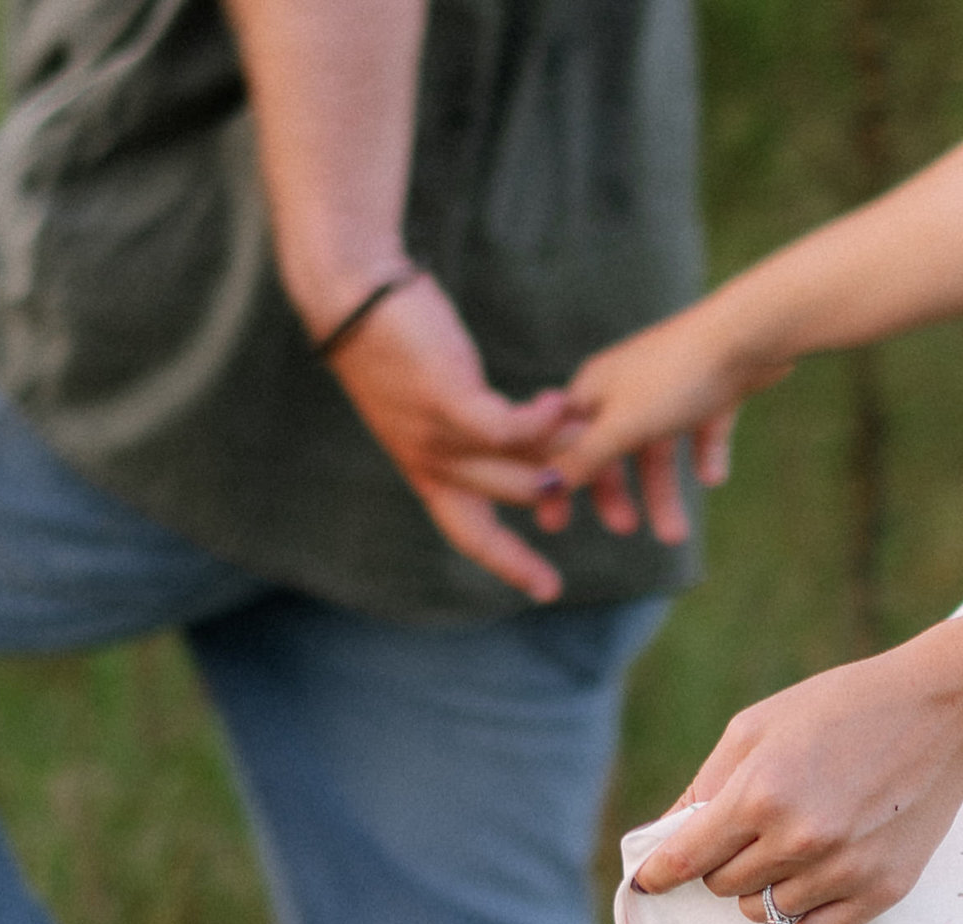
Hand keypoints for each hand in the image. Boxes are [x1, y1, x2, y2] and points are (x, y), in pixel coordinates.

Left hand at [329, 273, 575, 601]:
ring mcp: (434, 435)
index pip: (473, 535)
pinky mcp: (444, 399)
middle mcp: (429, 463)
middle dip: (561, 502)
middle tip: (612, 503)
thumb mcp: (439, 401)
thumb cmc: (397, 341)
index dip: (512, 564)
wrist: (350, 294)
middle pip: (505, 506)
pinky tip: (560, 404)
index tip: (549, 591)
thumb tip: (525, 448)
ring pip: (511, 471)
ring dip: (561, 458)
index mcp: (427, 470)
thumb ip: (480, 430)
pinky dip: (539, 422)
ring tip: (594, 437)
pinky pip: (505, 428)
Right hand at [541, 303, 787, 544]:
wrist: (748, 336)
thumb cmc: (677, 375)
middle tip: (626, 529)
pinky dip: (704, 457)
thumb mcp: (622, 426)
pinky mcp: (711, 390)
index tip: (554, 524)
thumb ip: (583, 457)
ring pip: (657, 450)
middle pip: (612, 451)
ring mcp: (670, 388)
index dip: (559, 481)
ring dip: (663, 494)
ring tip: (677, 536)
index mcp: (595, 389)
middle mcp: (627, 387)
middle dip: (617, 494)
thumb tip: (543, 483)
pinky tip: (714, 478)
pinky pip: (701, 431)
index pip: (564, 441)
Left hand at [628, 633, 962, 923]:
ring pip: (764, 913)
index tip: (647, 883)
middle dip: (724, 863)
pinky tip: (818, 873)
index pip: (687, 859)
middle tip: (752, 830)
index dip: (659, 874)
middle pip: (723, 888)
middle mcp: (799, 841)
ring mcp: (843, 871)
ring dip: (765, 886)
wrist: (945, 712)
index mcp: (760, 794)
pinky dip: (803, 911)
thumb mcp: (759, 725)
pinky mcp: (881, 891)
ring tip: (793, 844)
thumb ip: (708, 783)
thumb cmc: (843, 707)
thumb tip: (665, 837)